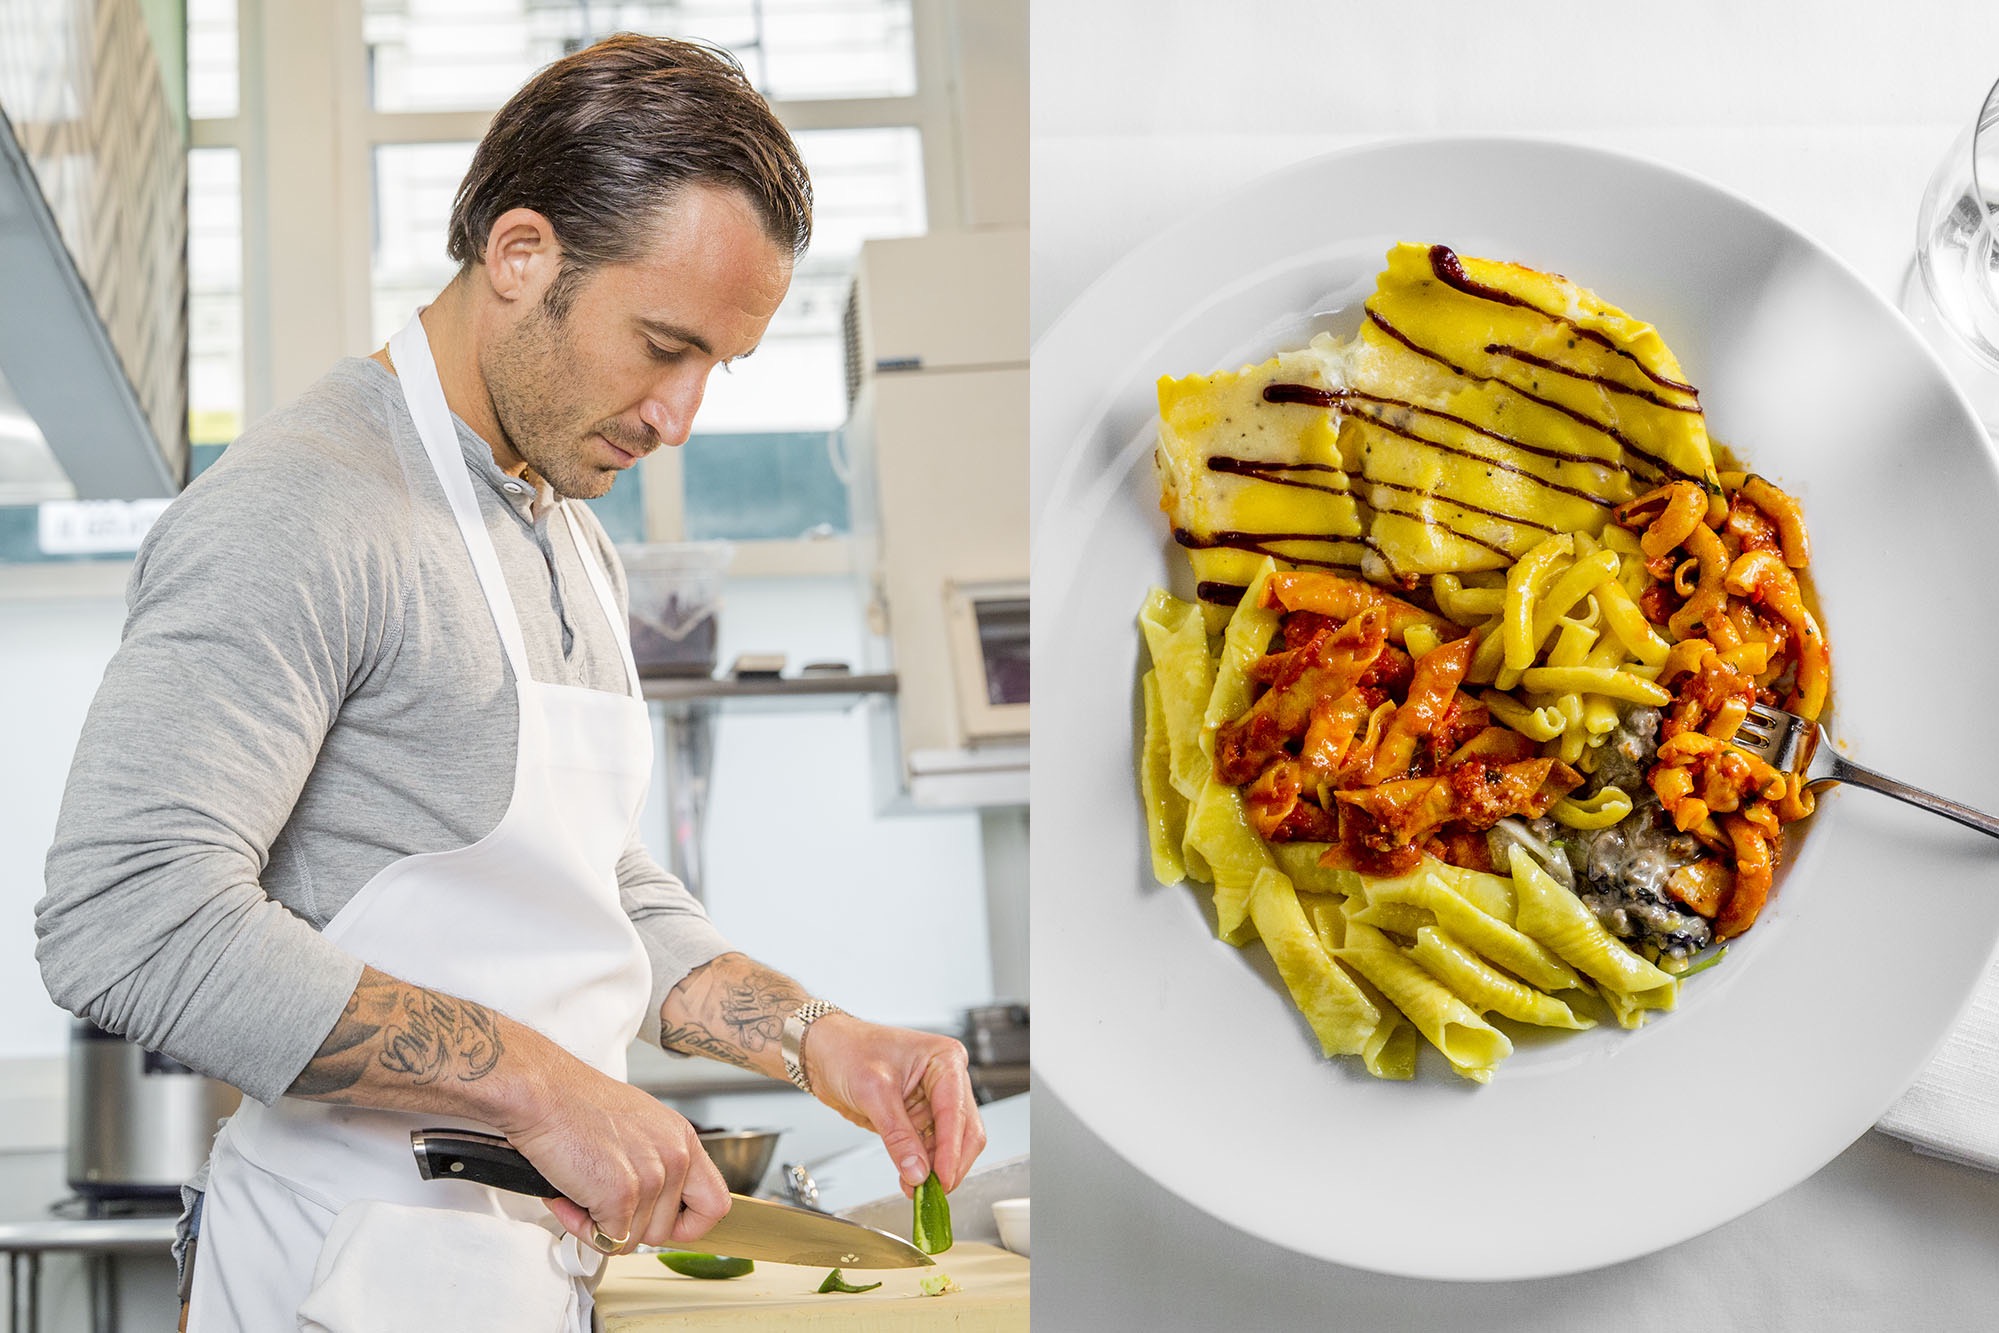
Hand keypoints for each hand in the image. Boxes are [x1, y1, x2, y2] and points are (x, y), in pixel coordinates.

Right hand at [494, 1047, 730, 1254]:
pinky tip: (568, 1195)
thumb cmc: (577, 1105)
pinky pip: (607, 1241)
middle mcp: (675, 1157)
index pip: (715, 1204)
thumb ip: (657, 1163)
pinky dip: (582, 1227)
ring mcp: (652, 1178)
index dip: (689, 1226)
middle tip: (598, 1198)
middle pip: (665, 1231)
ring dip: (599, 1224)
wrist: (542, 1093)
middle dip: (627, 1225)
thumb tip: (656, 1206)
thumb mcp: (638, 1126)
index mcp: (682, 1139)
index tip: (664, 1227)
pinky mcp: (621, 1195)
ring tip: (579, 1187)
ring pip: (632, 1240)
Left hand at [801, 1016, 986, 1194]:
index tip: (943, 1179)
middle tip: (934, 1190)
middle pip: (964, 1131)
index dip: (951, 1150)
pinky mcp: (919, 1117)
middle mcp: (946, 1080)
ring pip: (950, 1144)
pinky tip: (910, 1179)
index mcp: (945, 1060)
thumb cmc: (848, 1049)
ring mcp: (934, 1100)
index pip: (956, 1112)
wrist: (825, 1051)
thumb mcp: (873, 1092)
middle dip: (950, 1162)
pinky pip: (930, 1148)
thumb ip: (898, 1136)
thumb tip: (917, 1171)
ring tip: (916, 1189)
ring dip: (935, 1169)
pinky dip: (923, 1166)